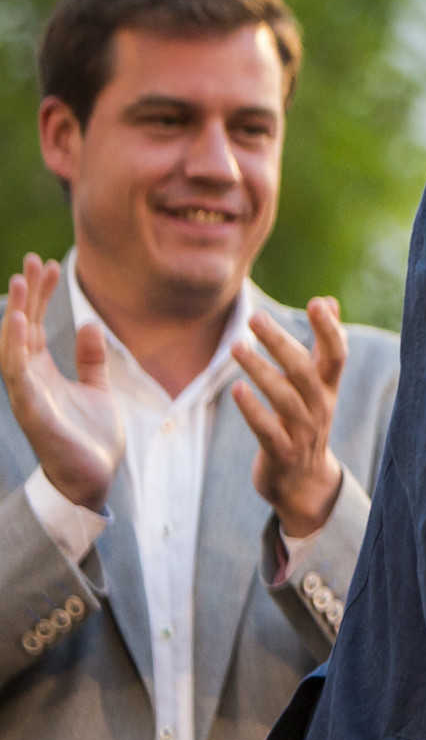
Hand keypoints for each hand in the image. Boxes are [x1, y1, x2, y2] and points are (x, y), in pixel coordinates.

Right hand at [0, 254, 122, 511]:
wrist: (92, 478)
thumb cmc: (89, 437)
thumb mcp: (97, 389)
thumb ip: (90, 360)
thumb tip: (91, 325)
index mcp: (44, 372)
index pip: (37, 326)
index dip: (40, 296)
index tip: (46, 265)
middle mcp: (30, 379)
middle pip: (24, 329)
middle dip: (27, 295)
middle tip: (30, 261)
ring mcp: (29, 394)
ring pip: (14, 347)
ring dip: (17, 314)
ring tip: (21, 284)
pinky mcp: (33, 411)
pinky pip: (19, 375)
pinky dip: (16, 348)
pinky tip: (20, 323)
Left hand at [232, 298, 345, 537]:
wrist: (305, 483)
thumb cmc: (307, 422)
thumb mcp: (320, 385)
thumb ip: (323, 344)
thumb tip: (328, 300)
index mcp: (328, 389)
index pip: (336, 354)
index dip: (329, 329)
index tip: (317, 302)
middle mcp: (320, 408)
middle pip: (304, 371)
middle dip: (281, 343)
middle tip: (255, 317)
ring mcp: (302, 432)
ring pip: (284, 398)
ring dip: (261, 370)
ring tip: (236, 345)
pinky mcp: (282, 454)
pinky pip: (268, 430)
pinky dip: (254, 410)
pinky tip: (238, 390)